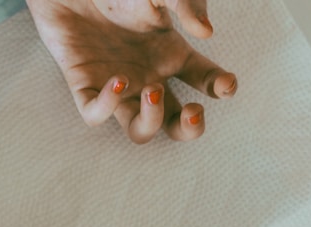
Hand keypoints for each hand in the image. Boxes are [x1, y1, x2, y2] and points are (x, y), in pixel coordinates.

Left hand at [26, 0, 236, 142]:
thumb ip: (186, 4)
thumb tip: (206, 32)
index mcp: (170, 54)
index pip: (204, 81)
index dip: (219, 88)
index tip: (226, 85)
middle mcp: (147, 76)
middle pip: (173, 122)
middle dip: (188, 128)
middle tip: (192, 111)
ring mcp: (117, 85)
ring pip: (139, 130)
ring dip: (152, 120)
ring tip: (153, 91)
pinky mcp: (84, 85)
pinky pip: (95, 114)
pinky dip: (107, 105)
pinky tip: (118, 81)